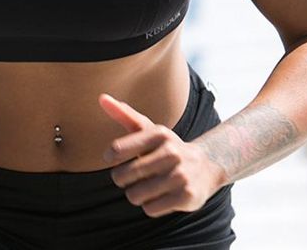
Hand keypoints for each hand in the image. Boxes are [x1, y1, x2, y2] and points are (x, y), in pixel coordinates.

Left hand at [98, 93, 221, 216]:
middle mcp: (171, 152)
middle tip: (131, 176)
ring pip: (135, 195)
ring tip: (146, 186)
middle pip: (123, 176)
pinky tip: (160, 196)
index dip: (111, 157)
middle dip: (122, 179)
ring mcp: (180, 175)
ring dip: (136, 194)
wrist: (205, 166)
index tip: (112, 159)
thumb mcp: (148, 128)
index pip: (118, 149)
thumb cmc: (166, 147)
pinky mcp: (187, 196)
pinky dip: (150, 206)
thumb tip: (101, 98)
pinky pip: (150, 209)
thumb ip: (124, 114)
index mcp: (159, 133)